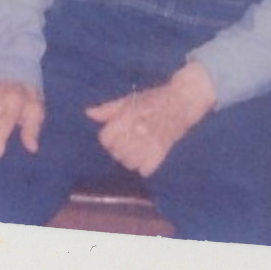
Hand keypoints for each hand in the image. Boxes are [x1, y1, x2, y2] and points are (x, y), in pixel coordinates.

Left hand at [85, 63, 216, 177]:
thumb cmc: (153, 99)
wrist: (182, 101)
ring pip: (129, 164)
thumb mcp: (129, 100)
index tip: (115, 134)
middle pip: (116, 153)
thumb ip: (108, 109)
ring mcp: (150, 142)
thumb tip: (88, 113)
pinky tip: (147, 156)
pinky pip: (144, 170)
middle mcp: (138, 130)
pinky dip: (144, 166)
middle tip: (129, 140)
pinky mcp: (162, 152)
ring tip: (137, 148)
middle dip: (119, 149)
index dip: (108, 138)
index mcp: (127, 116)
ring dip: (130, 159)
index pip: (105, 139)